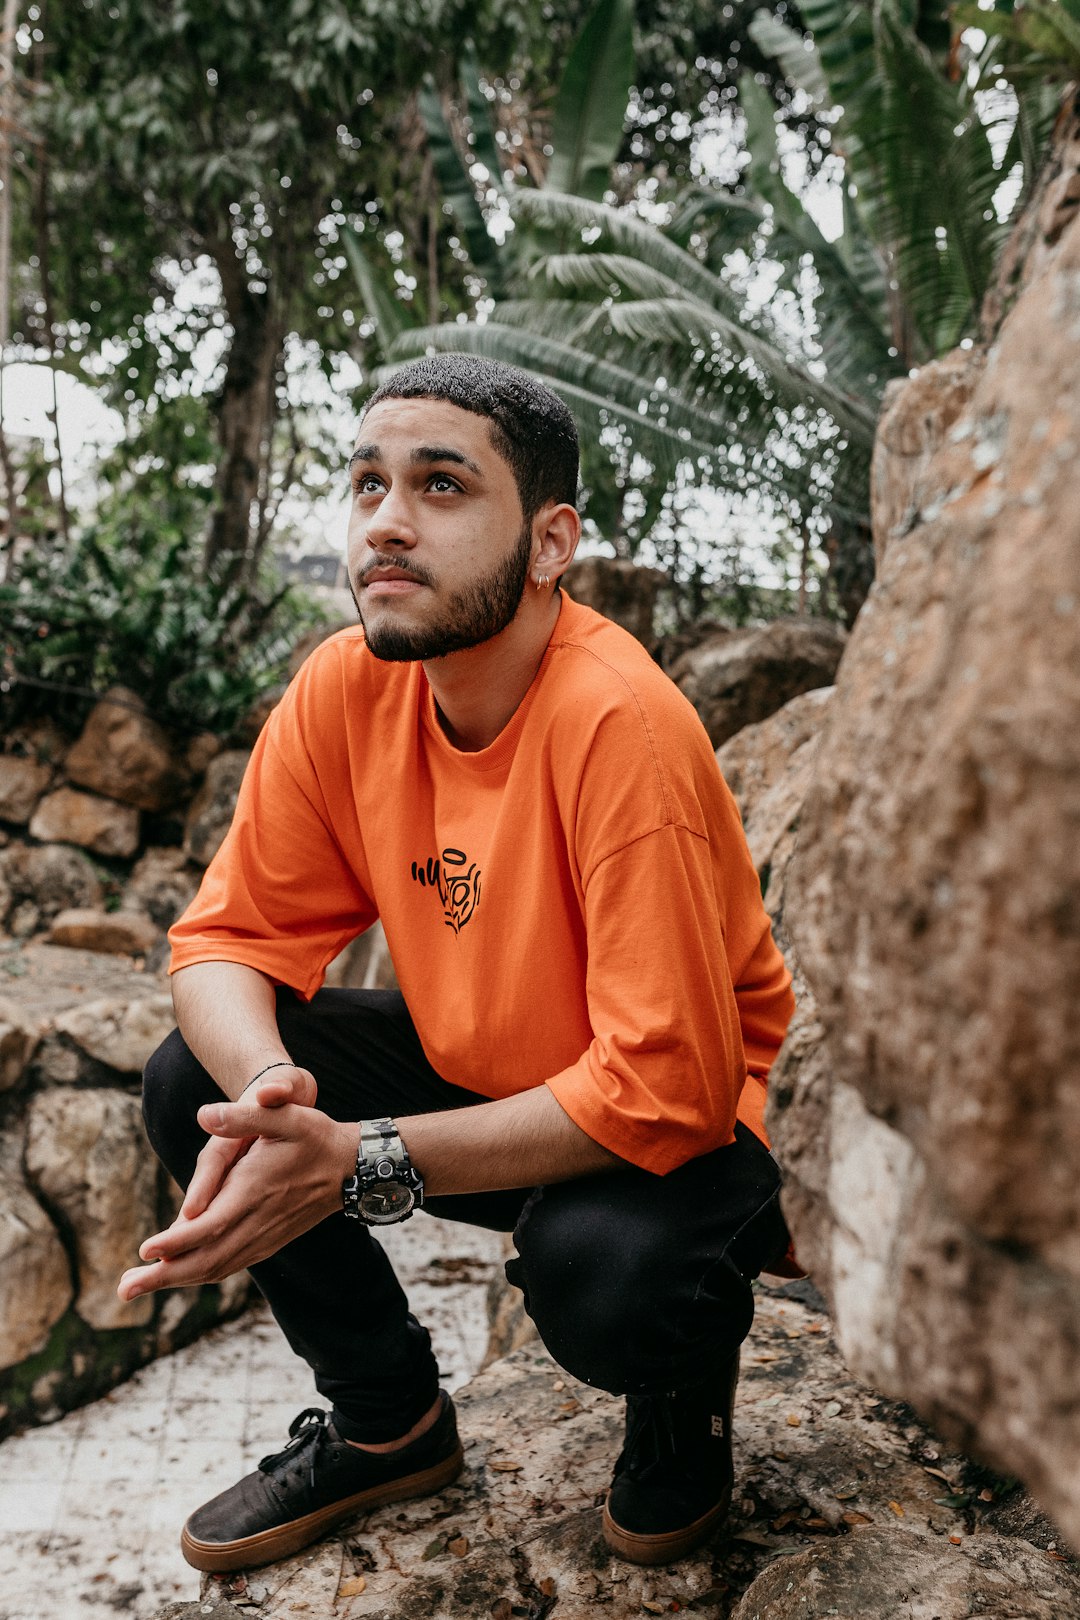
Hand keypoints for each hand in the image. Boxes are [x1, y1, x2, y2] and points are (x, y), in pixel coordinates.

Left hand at [117, 1089, 354, 1301]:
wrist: (352, 1168)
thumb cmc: (315, 1137)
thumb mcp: (285, 1116)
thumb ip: (243, 1116)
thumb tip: (204, 1115)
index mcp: (254, 1192)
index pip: (208, 1227)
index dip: (175, 1242)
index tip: (144, 1251)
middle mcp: (256, 1222)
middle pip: (205, 1260)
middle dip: (162, 1276)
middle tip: (124, 1289)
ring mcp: (263, 1237)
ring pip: (215, 1268)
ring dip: (176, 1280)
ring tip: (138, 1287)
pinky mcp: (268, 1242)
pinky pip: (228, 1265)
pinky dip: (200, 1274)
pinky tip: (181, 1274)